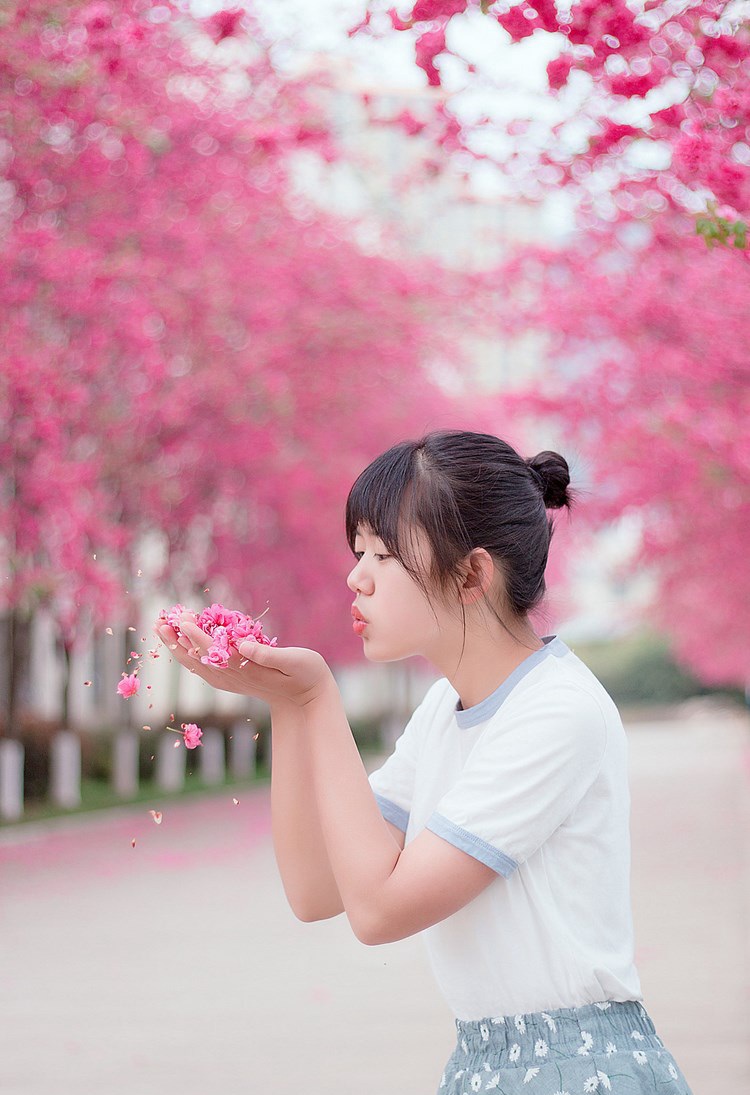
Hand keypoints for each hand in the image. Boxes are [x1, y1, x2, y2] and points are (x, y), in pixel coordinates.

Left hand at [155, 618, 332, 708]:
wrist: (305, 698)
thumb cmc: (306, 674)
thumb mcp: (295, 661)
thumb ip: (269, 654)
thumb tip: (243, 645)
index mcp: (248, 669)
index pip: (217, 651)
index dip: (198, 635)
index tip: (183, 620)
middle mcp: (234, 676)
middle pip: (199, 658)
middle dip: (178, 639)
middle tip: (159, 621)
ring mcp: (230, 680)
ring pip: (197, 663)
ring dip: (177, 646)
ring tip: (160, 628)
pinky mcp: (231, 679)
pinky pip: (203, 667)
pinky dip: (187, 654)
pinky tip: (178, 644)